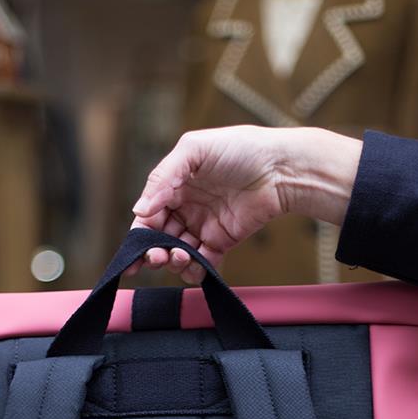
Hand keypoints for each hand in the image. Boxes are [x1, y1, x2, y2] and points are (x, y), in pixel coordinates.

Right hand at [129, 125, 361, 282]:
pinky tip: (195, 266)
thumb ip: (163, 178)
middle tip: (158, 257)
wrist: (280, 168)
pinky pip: (202, 263)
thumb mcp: (194, 150)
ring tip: (181, 256)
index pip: (147, 216)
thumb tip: (139, 210)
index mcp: (173, 186)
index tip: (136, 250)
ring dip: (173, 262)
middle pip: (159, 239)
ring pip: (178, 254)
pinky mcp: (221, 242)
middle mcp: (185, 208)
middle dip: (154, 252)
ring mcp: (202, 226)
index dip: (139, 235)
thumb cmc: (240, 148)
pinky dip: (195, 270)